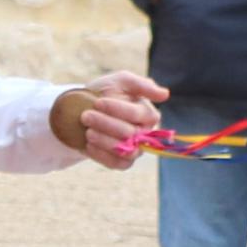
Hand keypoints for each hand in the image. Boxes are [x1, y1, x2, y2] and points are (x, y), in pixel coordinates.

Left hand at [51, 69, 165, 168]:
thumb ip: (141, 84)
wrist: (82, 110)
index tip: (98, 102)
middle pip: (130, 133)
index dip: (118, 109)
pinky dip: (101, 155)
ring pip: (125, 151)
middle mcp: (145, 134)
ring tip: (88, 131)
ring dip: (103, 140)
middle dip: (105, 123)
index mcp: (148, 114)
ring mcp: (135, 150)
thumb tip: (165, 94)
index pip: (140, 114)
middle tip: (86, 116)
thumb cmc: (105, 93)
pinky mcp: (122, 162)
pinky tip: (88, 144)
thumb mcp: (120, 81)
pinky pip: (117, 164)